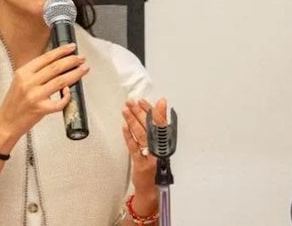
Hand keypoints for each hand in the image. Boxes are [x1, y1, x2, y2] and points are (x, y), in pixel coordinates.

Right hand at [0, 43, 88, 147]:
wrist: (6, 122)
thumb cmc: (14, 103)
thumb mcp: (20, 81)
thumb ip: (35, 72)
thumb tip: (57, 62)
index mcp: (23, 73)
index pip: (46, 58)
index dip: (61, 51)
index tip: (71, 47)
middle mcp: (28, 82)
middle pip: (55, 67)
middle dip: (71, 60)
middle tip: (81, 58)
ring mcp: (35, 96)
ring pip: (61, 81)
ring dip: (75, 74)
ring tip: (83, 69)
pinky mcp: (41, 109)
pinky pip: (59, 101)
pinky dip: (67, 96)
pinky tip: (70, 91)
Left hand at [121, 97, 168, 215]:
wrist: (153, 191)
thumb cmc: (157, 170)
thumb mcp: (161, 151)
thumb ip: (159, 135)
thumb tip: (156, 117)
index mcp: (166, 146)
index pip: (163, 125)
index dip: (158, 112)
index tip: (154, 101)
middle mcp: (160, 151)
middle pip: (151, 128)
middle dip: (141, 112)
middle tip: (133, 101)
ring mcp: (150, 157)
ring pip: (141, 135)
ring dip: (133, 120)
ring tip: (126, 110)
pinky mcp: (140, 164)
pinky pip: (134, 147)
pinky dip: (128, 136)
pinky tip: (124, 126)